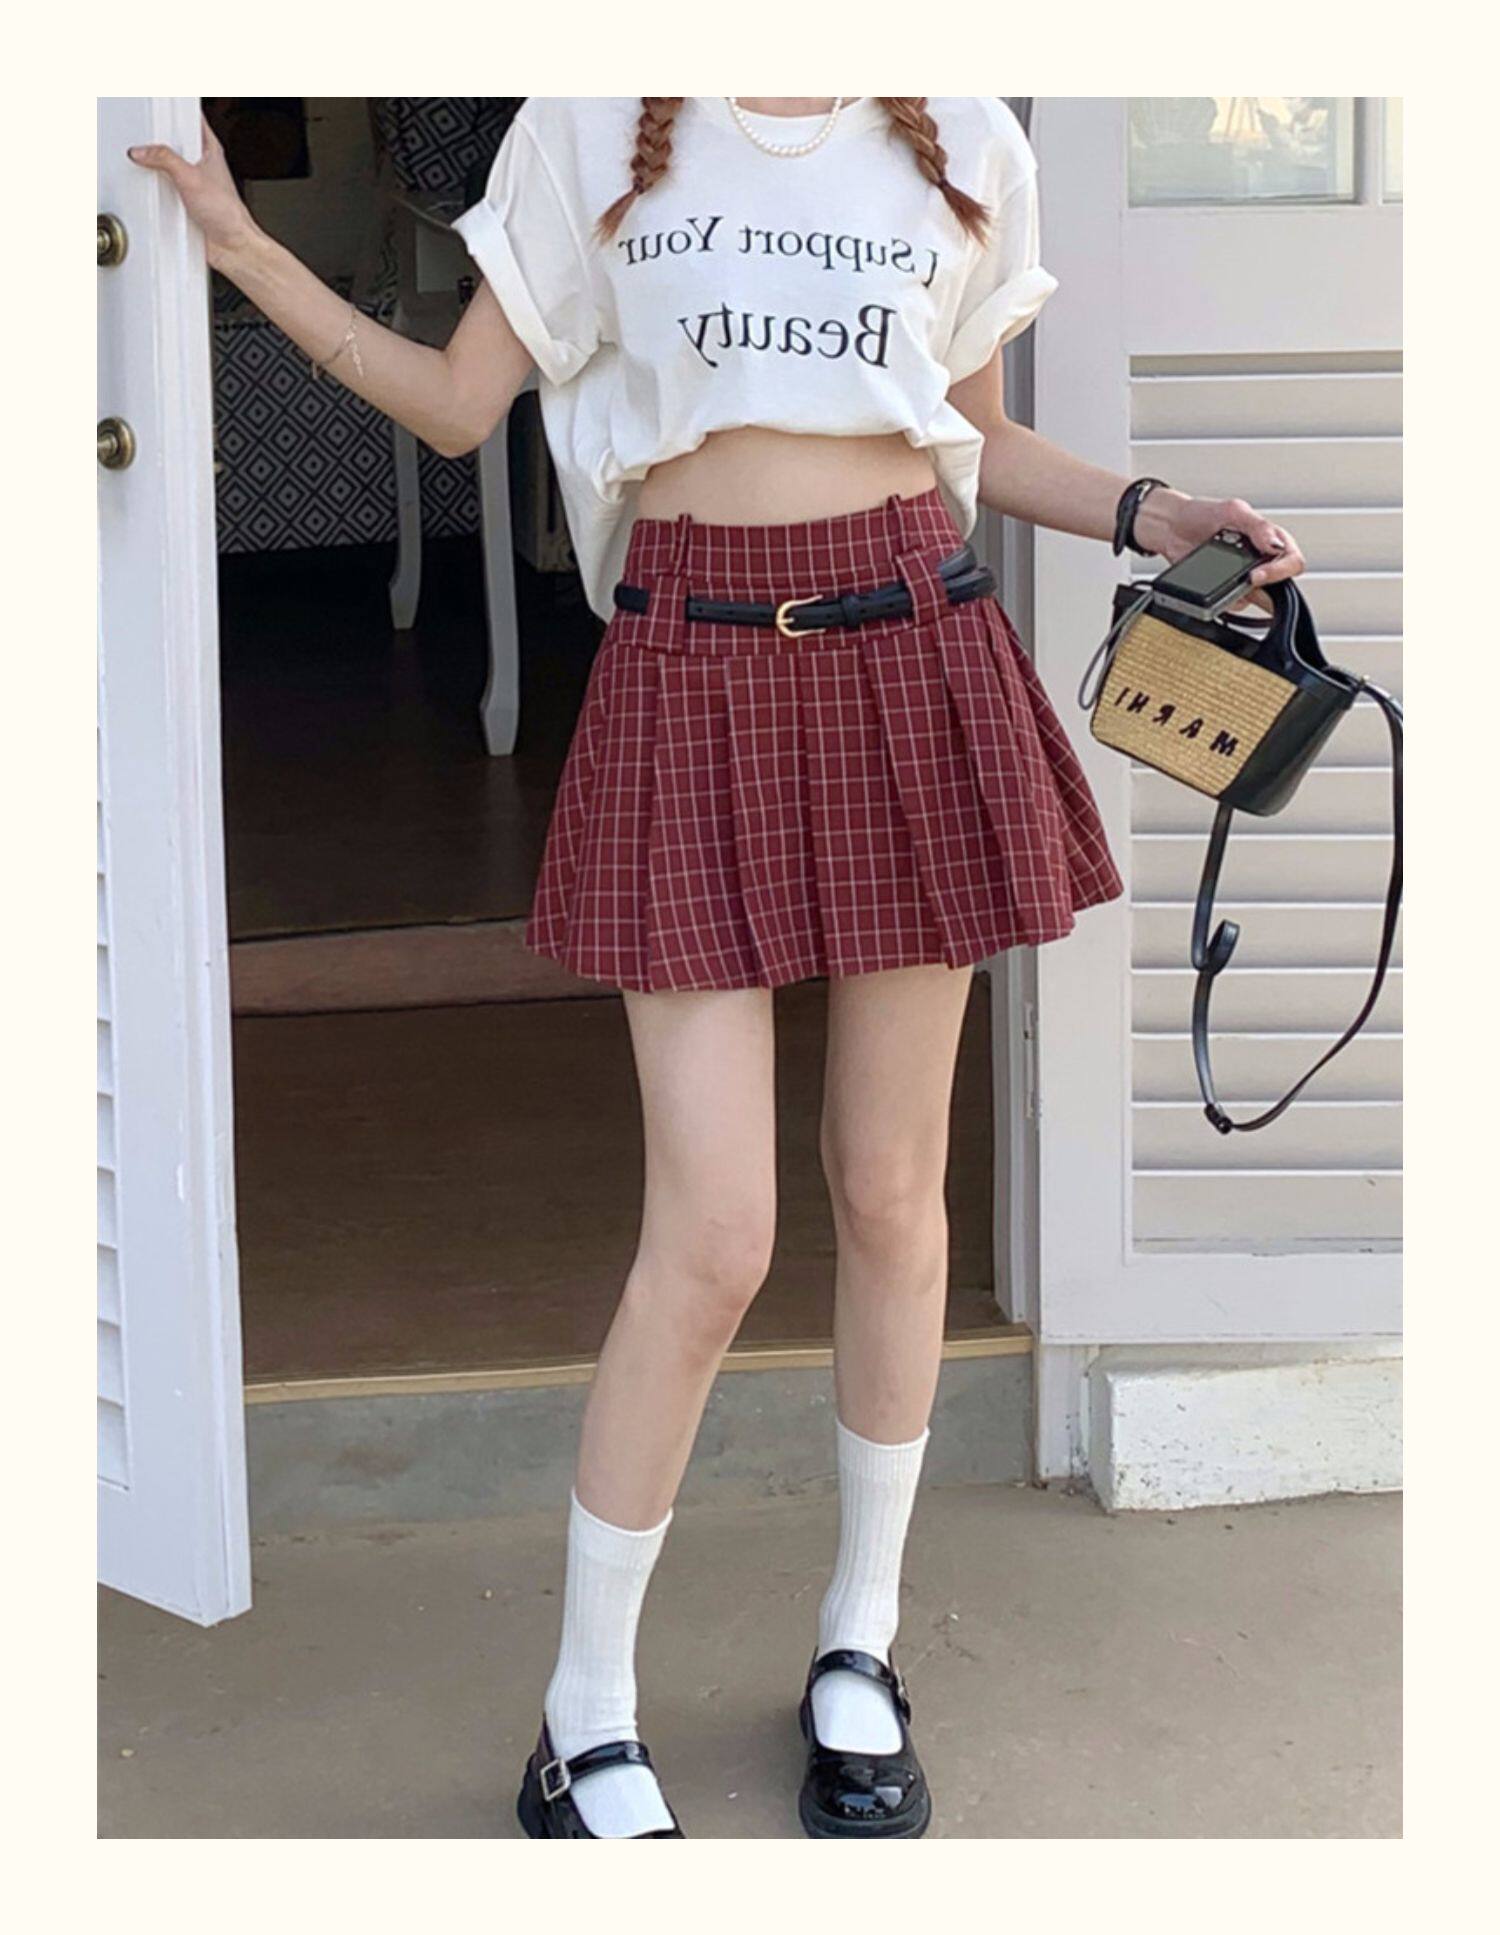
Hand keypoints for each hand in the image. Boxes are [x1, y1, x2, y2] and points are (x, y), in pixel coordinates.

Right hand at [128, 113, 259, 270]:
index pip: (191, 118)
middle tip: (146, 141)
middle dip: (157, 141)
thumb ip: (164, 159)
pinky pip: (163, 190)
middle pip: (172, 142)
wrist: (232, 248)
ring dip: (155, 169)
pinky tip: (153, 193)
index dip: (177, 110)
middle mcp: (200, 164)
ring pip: (165, 166)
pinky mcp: (183, 202)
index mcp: (209, 148)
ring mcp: (191, 183)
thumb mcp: (191, 177)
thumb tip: (142, 152)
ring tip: (147, 168)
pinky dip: (156, 190)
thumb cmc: (228, 214)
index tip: (160, 104)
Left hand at [1134, 488, 1305, 614]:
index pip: (1292, 560)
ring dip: (1243, 594)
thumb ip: (1258, 526)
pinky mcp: (1228, 590)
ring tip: (1225, 579)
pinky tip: (1214, 587)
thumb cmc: (1202, 514)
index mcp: (1270, 538)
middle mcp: (1261, 559)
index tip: (1257, 574)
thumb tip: (1276, 544)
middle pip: (1282, 584)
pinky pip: (1235, 605)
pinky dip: (1225, 601)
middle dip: (1266, 587)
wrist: (1171, 528)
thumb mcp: (1233, 511)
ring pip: (1258, 599)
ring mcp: (1244, 576)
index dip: (1280, 571)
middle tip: (1247, 581)